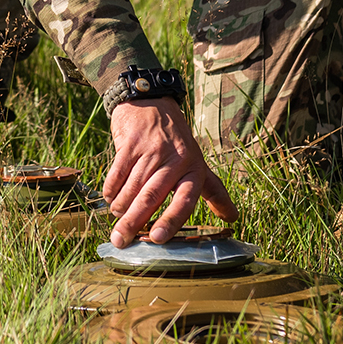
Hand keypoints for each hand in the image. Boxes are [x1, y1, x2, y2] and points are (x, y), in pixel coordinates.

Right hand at [103, 98, 237, 245]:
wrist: (151, 102)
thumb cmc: (176, 140)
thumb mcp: (197, 161)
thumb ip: (213, 190)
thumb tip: (233, 218)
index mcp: (193, 167)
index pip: (185, 199)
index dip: (172, 219)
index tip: (158, 239)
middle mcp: (173, 159)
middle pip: (152, 195)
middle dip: (135, 221)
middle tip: (122, 241)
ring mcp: (150, 150)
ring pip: (132, 186)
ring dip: (121, 208)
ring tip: (116, 224)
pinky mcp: (129, 143)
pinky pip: (117, 172)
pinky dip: (111, 189)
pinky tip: (110, 200)